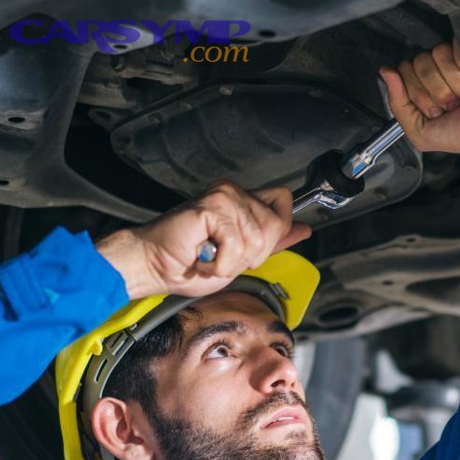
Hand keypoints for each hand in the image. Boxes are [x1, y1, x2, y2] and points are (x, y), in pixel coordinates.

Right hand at [96, 181, 311, 298]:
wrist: (154, 266)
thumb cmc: (190, 264)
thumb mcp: (242, 256)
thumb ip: (273, 242)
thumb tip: (304, 229)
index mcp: (242, 200)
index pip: (283, 201)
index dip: (276, 229)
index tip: (251, 249)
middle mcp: (234, 192)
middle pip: (275, 225)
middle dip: (253, 254)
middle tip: (223, 256)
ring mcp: (222, 197)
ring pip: (258, 238)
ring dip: (234, 261)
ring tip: (211, 257)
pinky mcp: (211, 208)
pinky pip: (237, 244)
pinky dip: (221, 263)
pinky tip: (203, 258)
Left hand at [379, 41, 459, 200]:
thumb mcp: (421, 132)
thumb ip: (398, 104)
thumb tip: (385, 71)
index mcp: (425, 84)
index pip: (405, 70)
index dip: (418, 94)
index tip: (436, 112)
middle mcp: (441, 69)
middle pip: (420, 61)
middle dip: (437, 92)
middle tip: (455, 106)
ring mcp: (459, 57)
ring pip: (438, 54)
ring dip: (455, 84)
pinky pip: (459, 48)